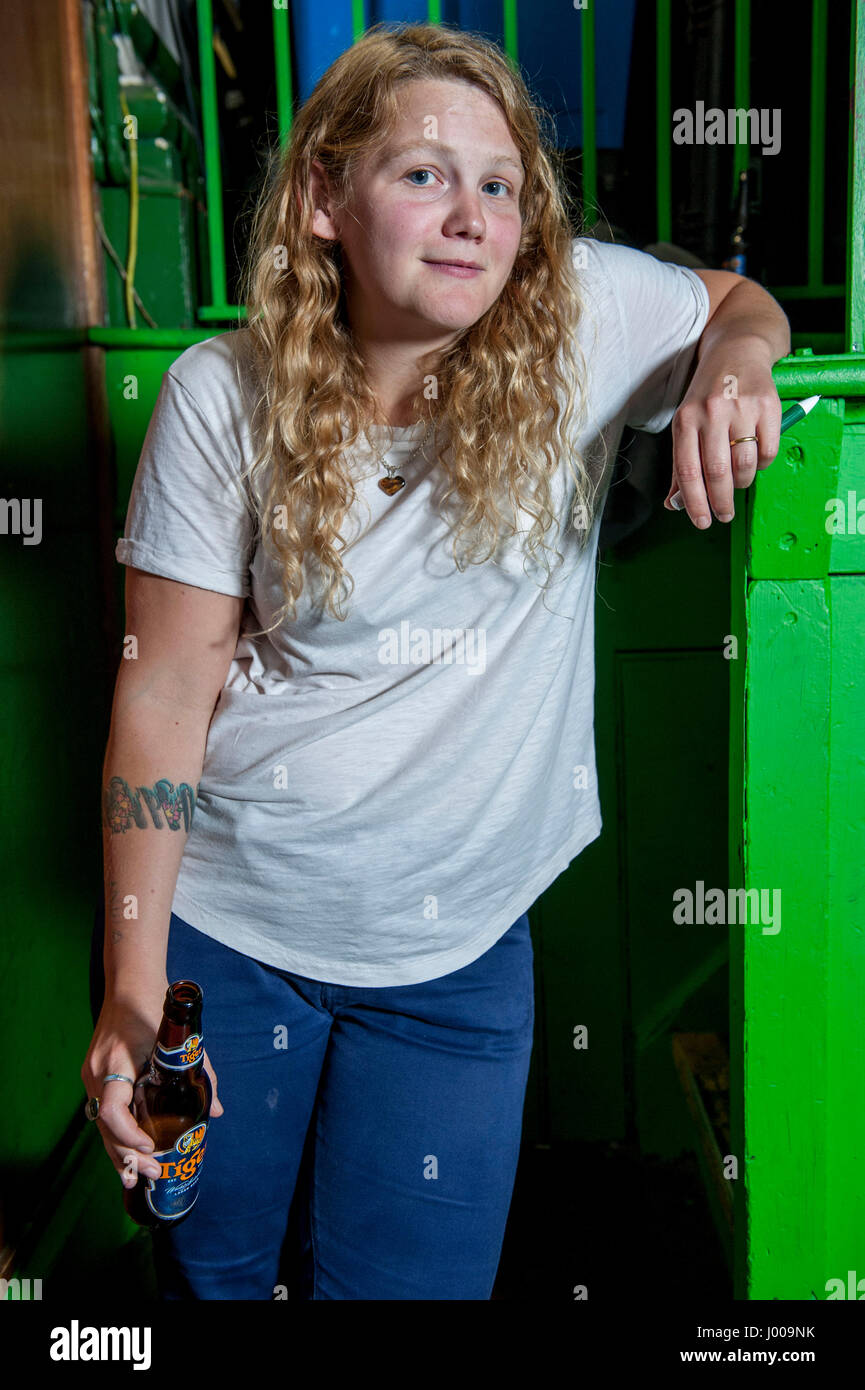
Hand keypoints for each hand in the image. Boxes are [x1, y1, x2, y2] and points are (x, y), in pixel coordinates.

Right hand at [81, 990, 223, 1189]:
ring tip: (135, 1177)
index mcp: (116, 1063)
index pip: (112, 1110)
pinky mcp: (94, 1076)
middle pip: (104, 1127)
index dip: (129, 1134)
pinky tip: (126, 1153)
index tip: (150, 1145)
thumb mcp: (180, 1041)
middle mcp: (98, 1073)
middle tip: (152, 1173)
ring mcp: (92, 1076)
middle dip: (127, 1155)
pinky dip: (114, 1134)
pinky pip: (102, 1112)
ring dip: (118, 1151)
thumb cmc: (154, 1010)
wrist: (129, 986)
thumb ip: (202, 1073)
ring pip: (100, 1125)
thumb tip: (215, 1112)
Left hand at [664, 345, 781, 527]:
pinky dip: (763, 464)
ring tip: (739, 482)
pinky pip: (768, 451)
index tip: (702, 522)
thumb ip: (681, 466)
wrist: (736, 351)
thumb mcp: (687, 425)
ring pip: (745, 465)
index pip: (687, 471)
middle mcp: (711, 412)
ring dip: (743, 483)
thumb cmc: (707, 397)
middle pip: (717, 472)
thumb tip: (675, 505)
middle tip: (724, 514)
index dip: (693, 502)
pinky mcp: (768, 404)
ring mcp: (741, 407)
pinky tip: (756, 459)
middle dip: (721, 502)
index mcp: (685, 420)